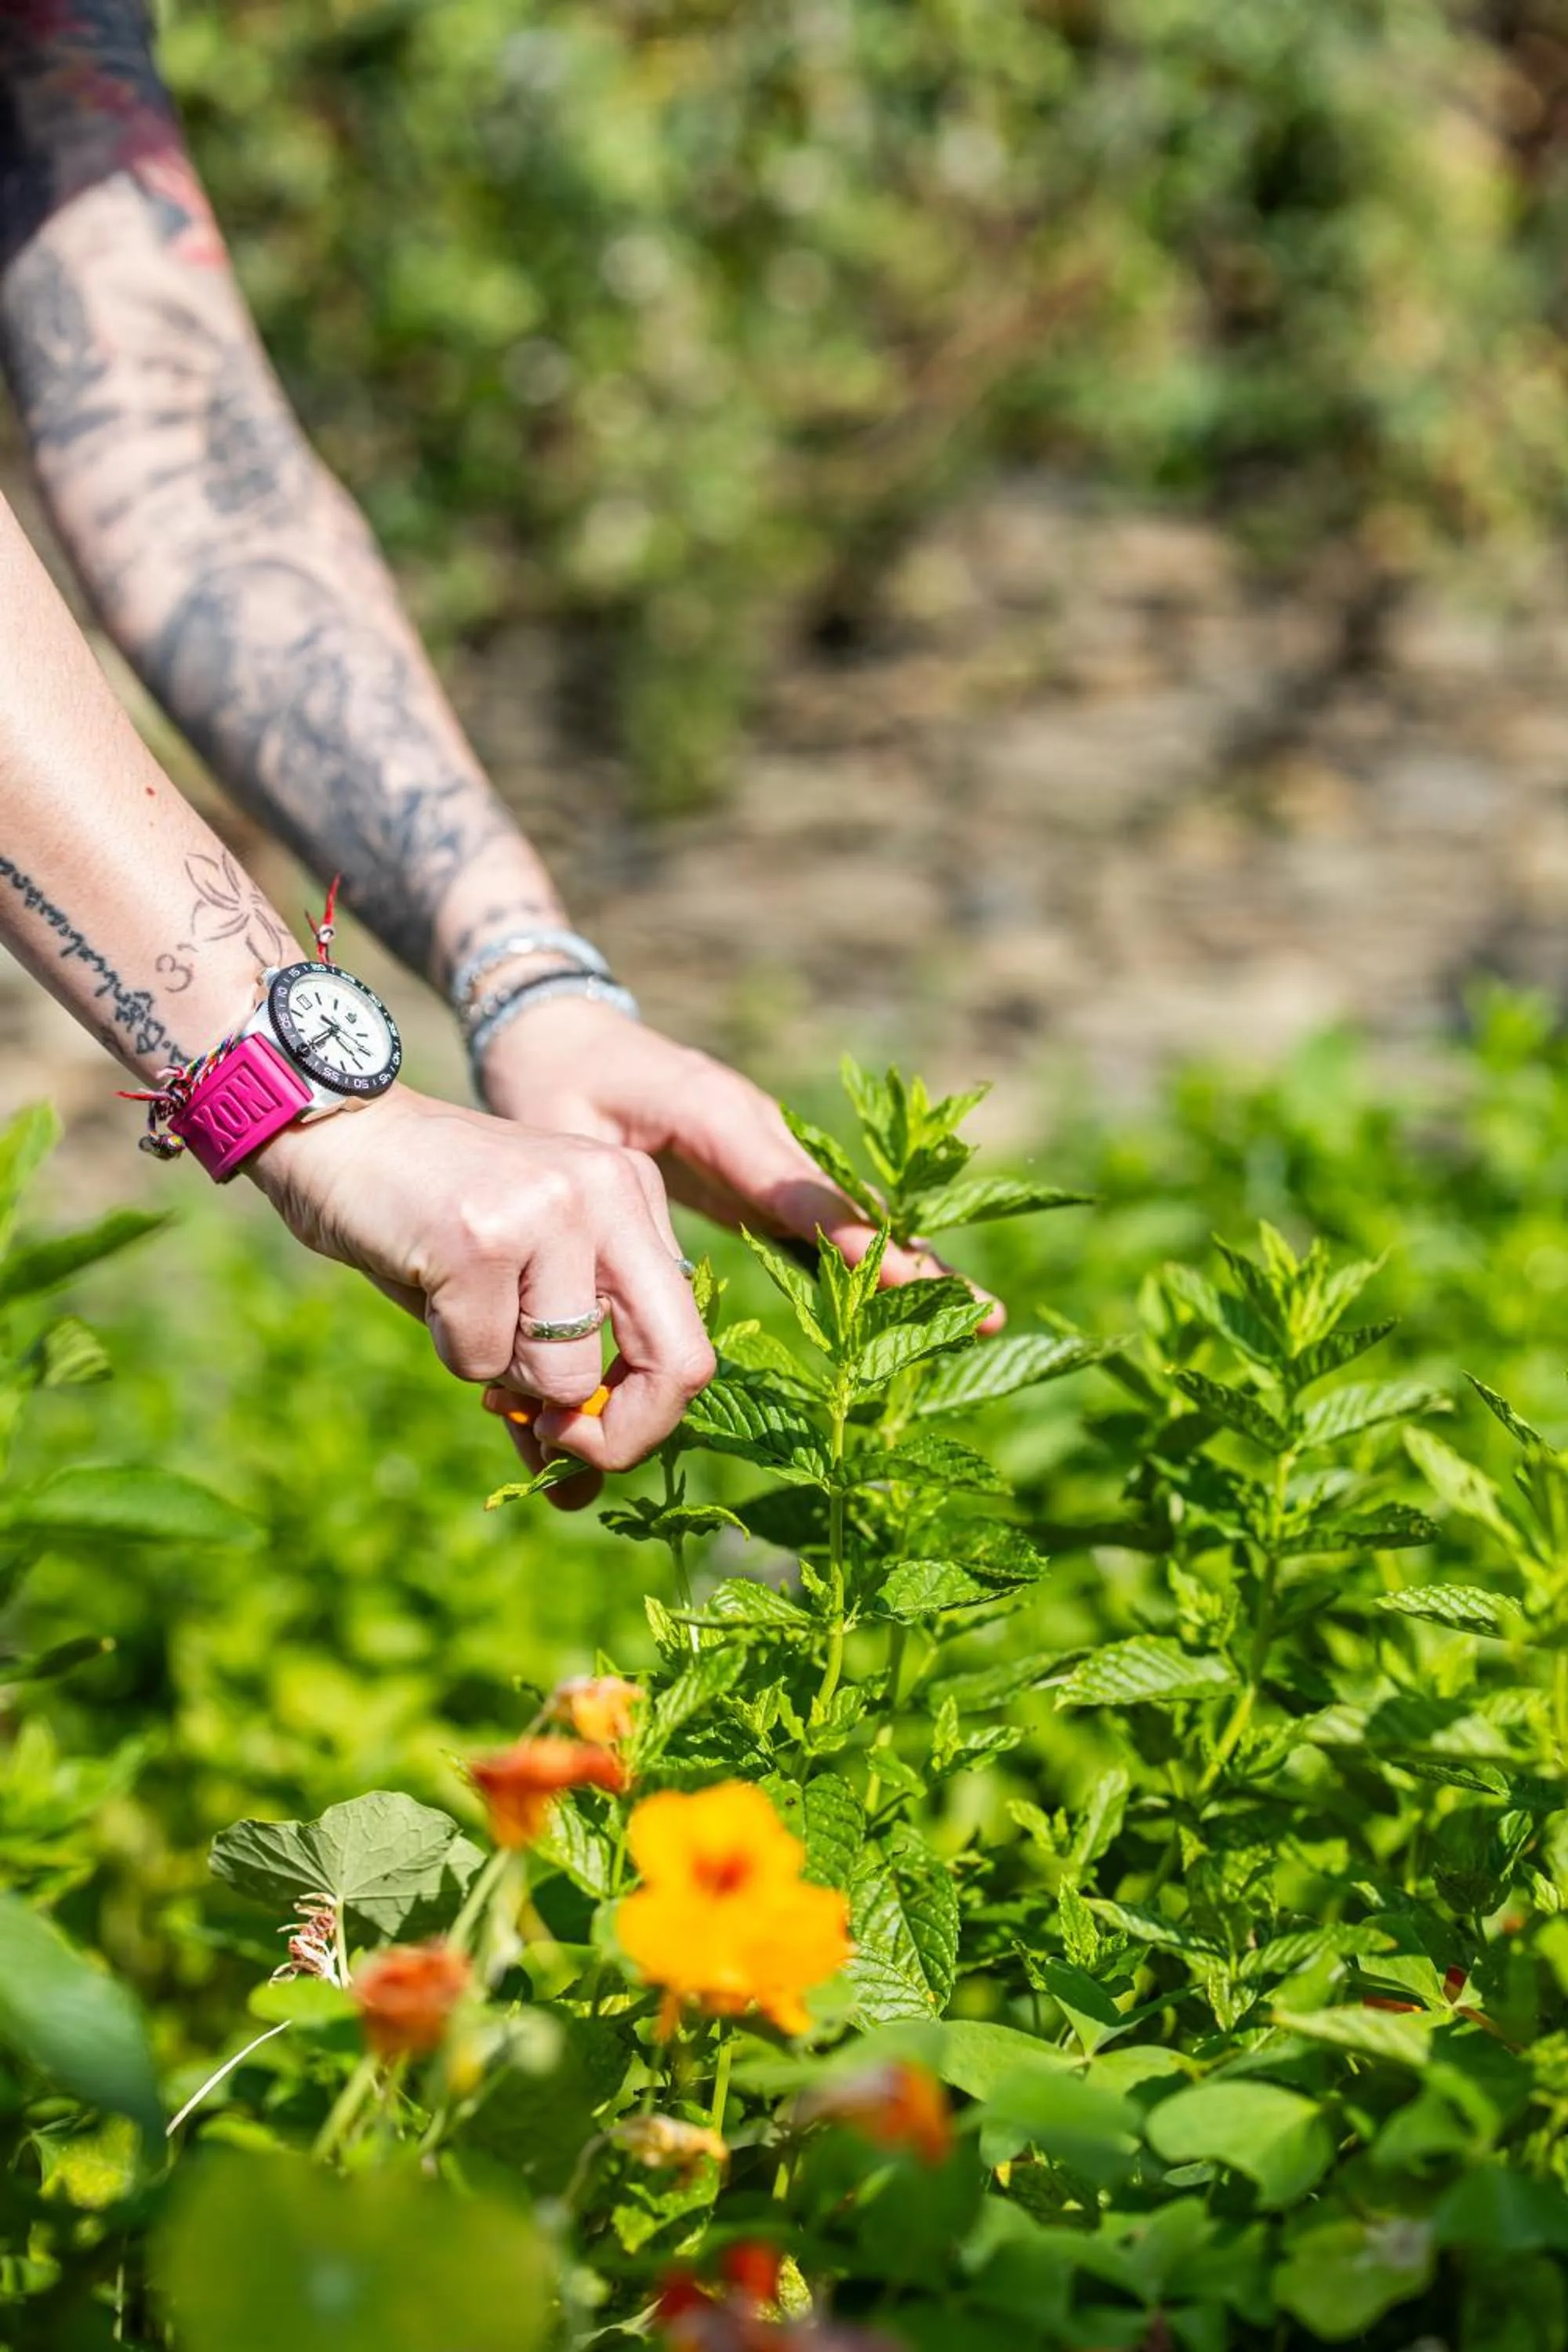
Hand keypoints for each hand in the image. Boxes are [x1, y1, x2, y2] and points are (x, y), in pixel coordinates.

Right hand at [249, 1085, 715, 1494]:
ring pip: (564, 1376)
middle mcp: (611, 1194)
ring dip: (501, 1376)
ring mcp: (553, 1209)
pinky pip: (483, 1359)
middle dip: (619, 1436)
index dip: (647, 1417)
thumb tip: (578, 1491)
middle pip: (677, 1362)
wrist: (337, 1133)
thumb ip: (555, 1379)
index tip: (588, 1440)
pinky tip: (427, 1285)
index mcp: (634, 1197)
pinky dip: (449, 1350)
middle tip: (558, 1449)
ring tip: (461, 1308)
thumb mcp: (513, 1292)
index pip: (691, 1341)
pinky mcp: (485, 1234)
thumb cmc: (425, 1219)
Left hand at [478, 999, 993, 1300]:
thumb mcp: (570, 1138)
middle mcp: (760, 1126)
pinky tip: (909, 1306)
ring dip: (910, 1266)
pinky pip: (822, 1221)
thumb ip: (622, 1205)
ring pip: (849, 1215)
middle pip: (848, 1205)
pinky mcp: (760, 1171)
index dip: (849, 1237)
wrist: (556, 1031)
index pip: (795, 1186)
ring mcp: (768, 1147)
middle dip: (913, 1261)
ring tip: (976, 1316)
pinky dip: (867, 1262)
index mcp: (716, 1111)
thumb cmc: (552, 1085)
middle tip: (982, 1310)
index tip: (901, 1277)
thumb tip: (673, 1292)